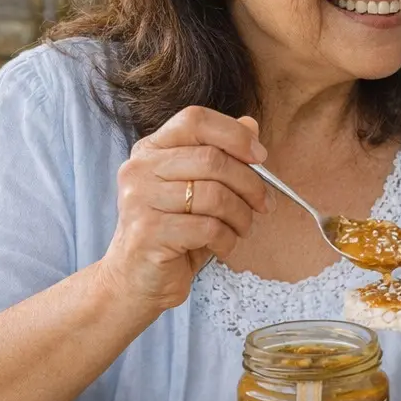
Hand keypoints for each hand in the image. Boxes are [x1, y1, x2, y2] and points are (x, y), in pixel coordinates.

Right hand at [98, 106, 269, 310]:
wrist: (136, 280)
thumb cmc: (174, 232)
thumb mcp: (199, 189)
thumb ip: (221, 155)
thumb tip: (251, 126)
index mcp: (152, 149)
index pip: (195, 120)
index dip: (234, 135)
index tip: (260, 157)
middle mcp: (139, 169)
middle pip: (212, 159)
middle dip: (250, 184)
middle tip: (265, 204)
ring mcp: (139, 200)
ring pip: (214, 195)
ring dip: (242, 216)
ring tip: (242, 228)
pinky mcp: (147, 232)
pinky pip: (208, 228)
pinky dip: (227, 239)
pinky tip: (223, 246)